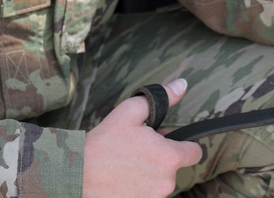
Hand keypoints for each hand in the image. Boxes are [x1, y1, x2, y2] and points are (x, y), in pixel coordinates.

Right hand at [83, 78, 202, 197]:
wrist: (78, 173)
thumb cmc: (104, 142)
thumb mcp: (131, 111)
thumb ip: (162, 98)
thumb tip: (182, 85)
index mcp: (169, 157)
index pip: (195, 153)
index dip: (185, 144)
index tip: (170, 141)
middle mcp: (167, 182)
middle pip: (175, 166)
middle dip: (162, 156)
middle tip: (139, 147)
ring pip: (160, 181)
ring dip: (151, 172)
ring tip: (128, 162)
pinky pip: (147, 193)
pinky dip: (139, 186)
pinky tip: (123, 177)